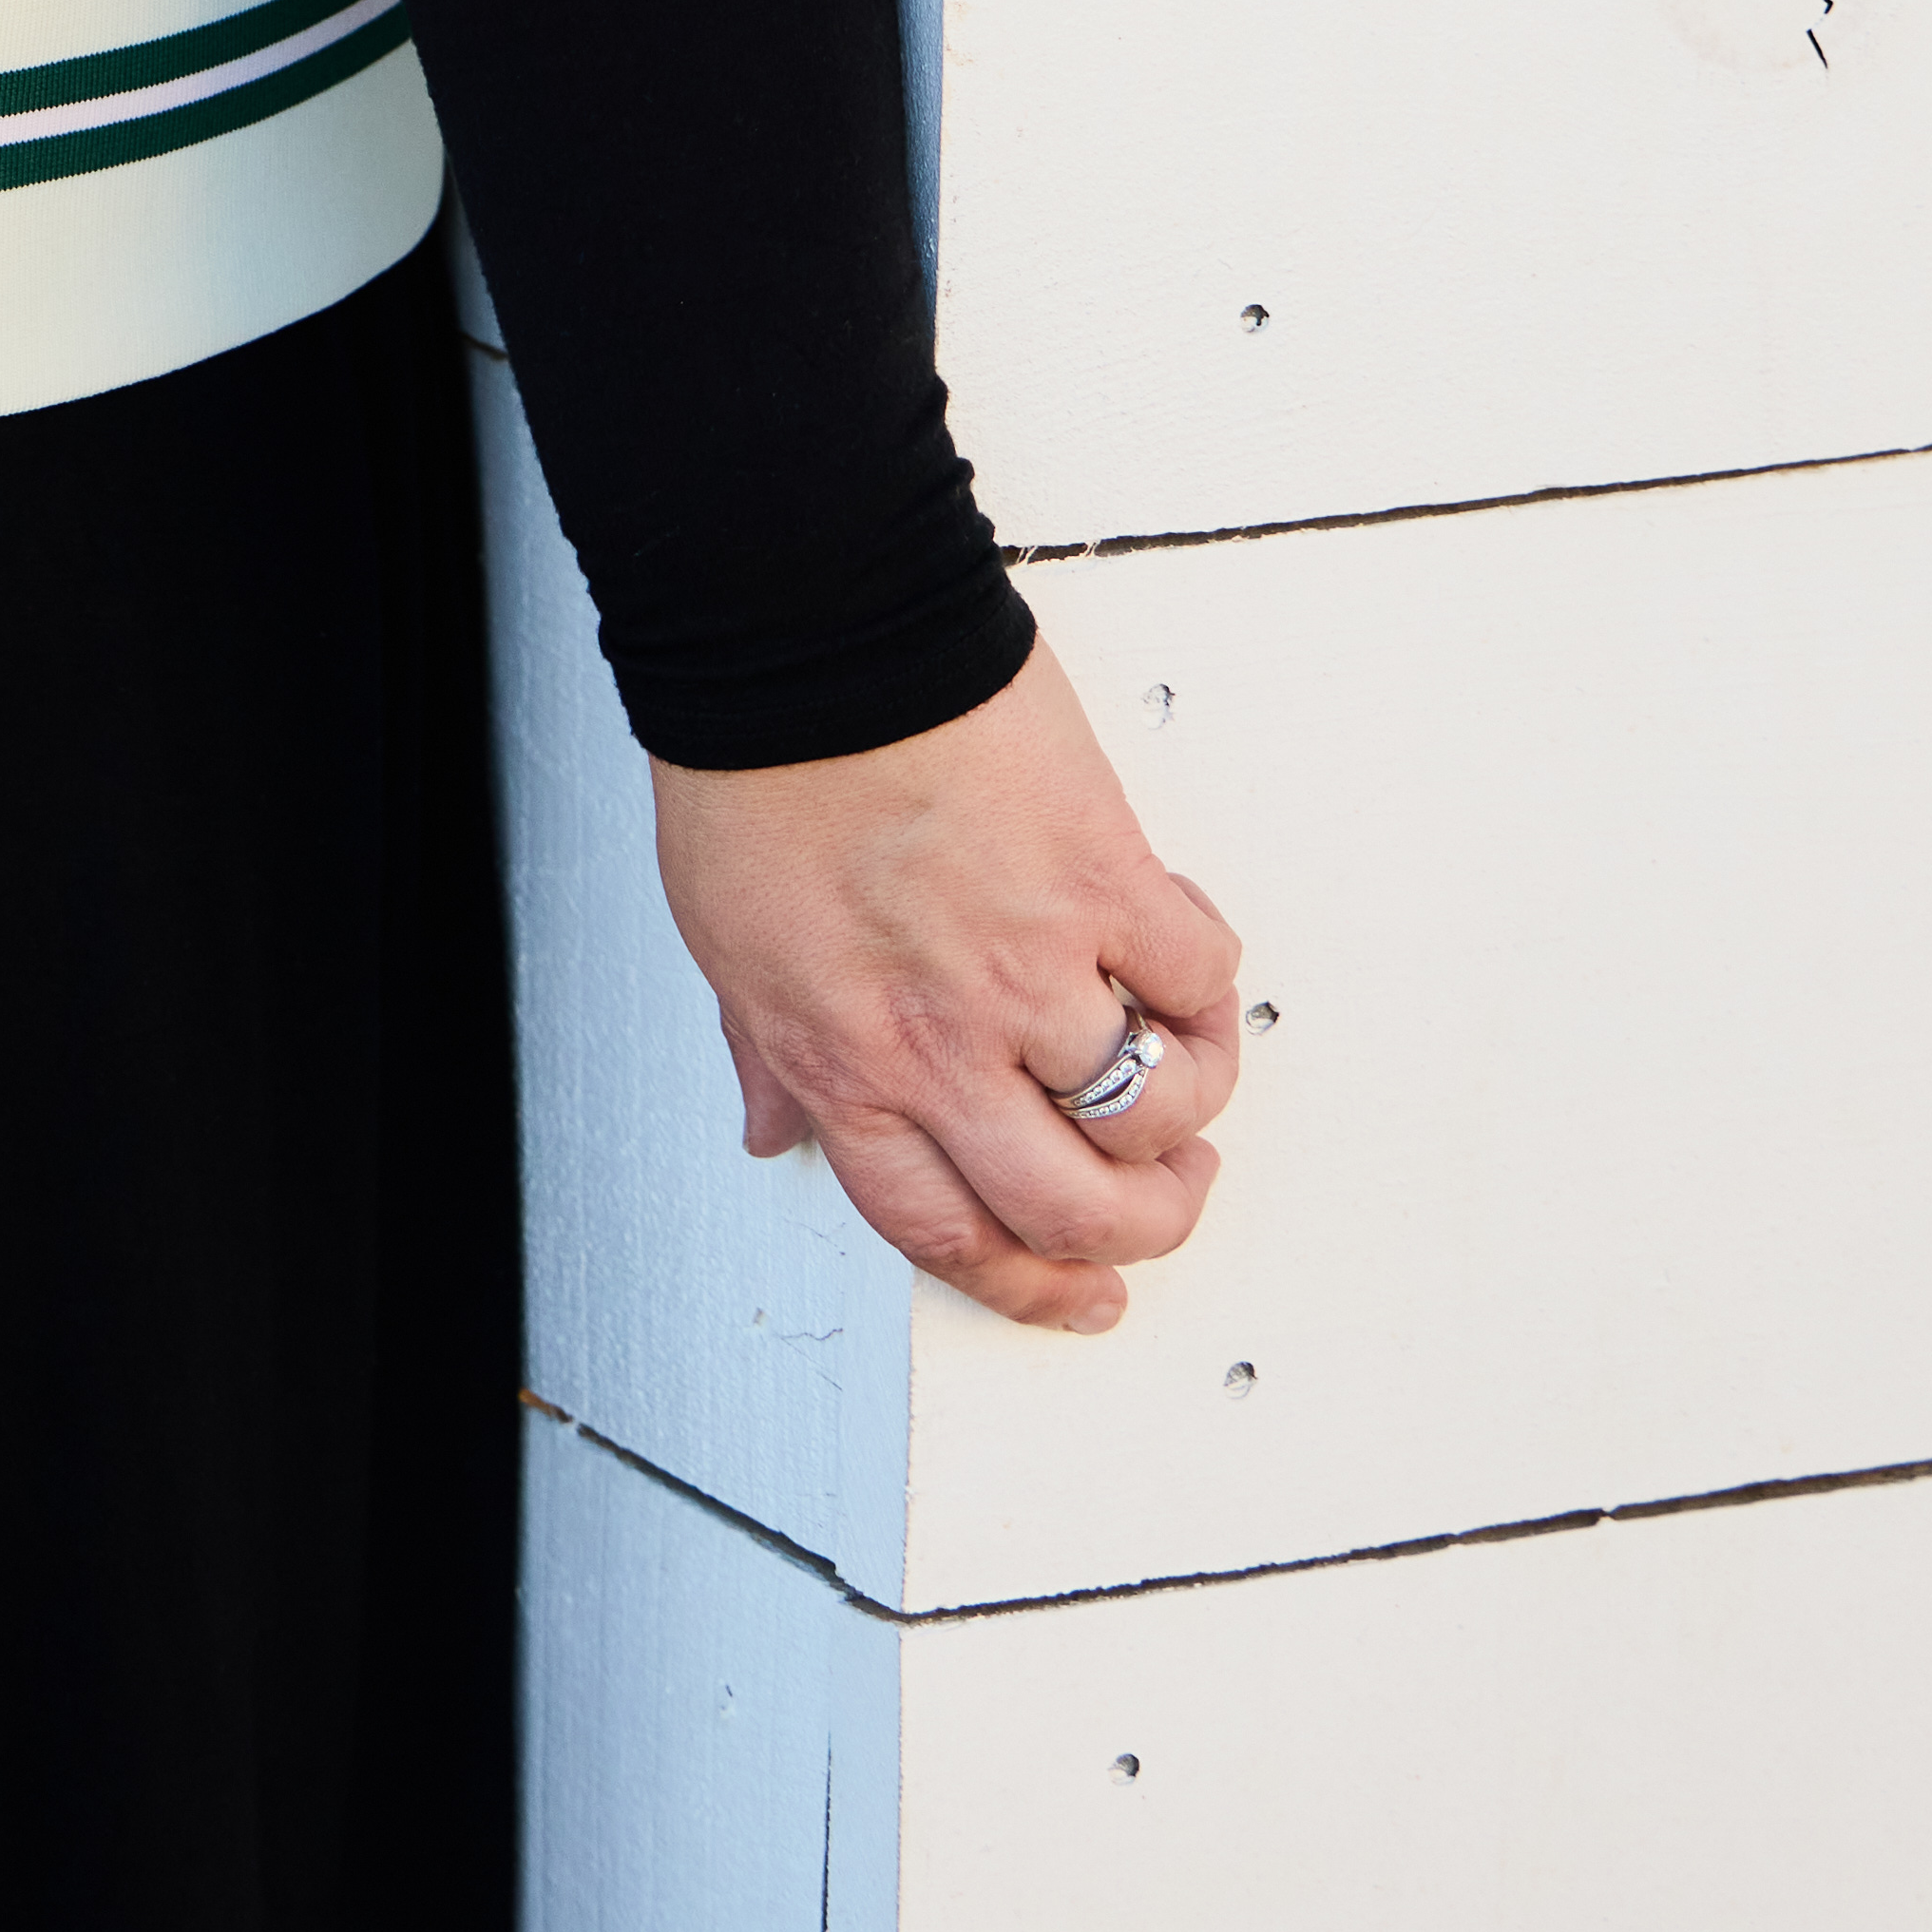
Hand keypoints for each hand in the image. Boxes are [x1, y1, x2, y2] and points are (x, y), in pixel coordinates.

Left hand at [649, 634, 1244, 1335]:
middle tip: (1166, 1196)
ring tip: (1184, 1071)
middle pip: (1070, 1209)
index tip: (1083, 1296)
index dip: (1030, 1288)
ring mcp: (1027, 968)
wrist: (806, 635)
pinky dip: (1206, 983)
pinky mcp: (1103, 882)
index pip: (946, 1233)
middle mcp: (938, 1041)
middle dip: (1140, 1230)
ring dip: (1187, 1113)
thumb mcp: (725, 938)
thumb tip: (773, 1127)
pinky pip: (1198, 979)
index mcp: (844, 1062)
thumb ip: (765, 1050)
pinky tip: (1179, 949)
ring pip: (1149, 1115)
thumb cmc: (754, 766)